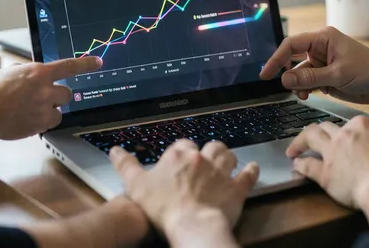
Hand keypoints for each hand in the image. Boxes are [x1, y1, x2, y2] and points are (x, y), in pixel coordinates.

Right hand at [0, 57, 101, 139]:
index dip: (86, 64)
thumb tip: (37, 75)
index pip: (69, 66)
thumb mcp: (12, 71)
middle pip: (67, 94)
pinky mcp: (41, 124)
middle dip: (58, 96)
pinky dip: (44, 122)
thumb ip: (29, 72)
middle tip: (43, 98)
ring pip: (60, 110)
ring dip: (51, 110)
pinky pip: (52, 122)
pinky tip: (29, 119)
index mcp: (38, 72)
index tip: (98, 63)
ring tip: (31, 110)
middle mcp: (45, 89)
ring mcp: (44, 107)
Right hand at [110, 140, 258, 240]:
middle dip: (208, 151)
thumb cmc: (162, 207)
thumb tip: (115, 150)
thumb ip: (126, 165)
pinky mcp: (236, 189)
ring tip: (225, 161)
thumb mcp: (136, 185)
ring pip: (227, 155)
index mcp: (178, 155)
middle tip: (204, 160)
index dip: (182, 151)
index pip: (182, 144)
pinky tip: (252, 169)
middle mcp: (201, 159)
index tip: (180, 160)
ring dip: (227, 156)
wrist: (191, 224)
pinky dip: (251, 171)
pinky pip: (247, 176)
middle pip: (209, 146)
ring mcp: (221, 172)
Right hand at [260, 26, 368, 102]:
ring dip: (297, 84)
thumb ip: (310, 77)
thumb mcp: (338, 75)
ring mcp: (322, 62)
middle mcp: (320, 47)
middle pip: (292, 58)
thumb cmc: (368, 71)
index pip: (292, 44)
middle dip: (288, 73)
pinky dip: (304, 89)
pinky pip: (307, 81)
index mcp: (323, 38)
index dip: (277, 58)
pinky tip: (308, 95)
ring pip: (299, 73)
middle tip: (285, 87)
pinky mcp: (325, 75)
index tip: (266, 74)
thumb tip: (284, 79)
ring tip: (303, 95)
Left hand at [287, 116, 368, 213]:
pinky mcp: (325, 173)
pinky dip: (300, 164)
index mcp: (361, 126)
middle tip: (311, 136)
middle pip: (325, 126)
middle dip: (317, 130)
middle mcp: (343, 135)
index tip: (342, 136)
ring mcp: (332, 153)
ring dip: (300, 141)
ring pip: (310, 137)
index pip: (349, 124)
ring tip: (293, 148)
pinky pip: (307, 165)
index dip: (344, 131)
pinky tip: (296, 166)